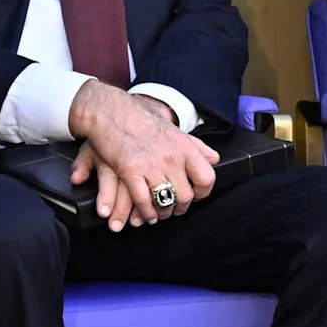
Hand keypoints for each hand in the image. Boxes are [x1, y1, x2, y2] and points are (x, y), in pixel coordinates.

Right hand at [68, 81, 218, 229]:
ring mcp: (151, 165)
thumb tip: (215, 159)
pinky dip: (146, 212)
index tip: (195, 195)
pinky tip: (146, 214)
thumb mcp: (175, 130)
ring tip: (160, 214)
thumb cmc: (143, 120)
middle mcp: (171, 157)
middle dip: (180, 207)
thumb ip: (197, 146)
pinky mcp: (130, 171)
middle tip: (174, 209)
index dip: (202, 192)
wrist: (112, 112)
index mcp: (185, 147)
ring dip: (163, 213)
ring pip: (166, 202)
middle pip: (186, 196)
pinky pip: (143, 201)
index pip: (207, 177)